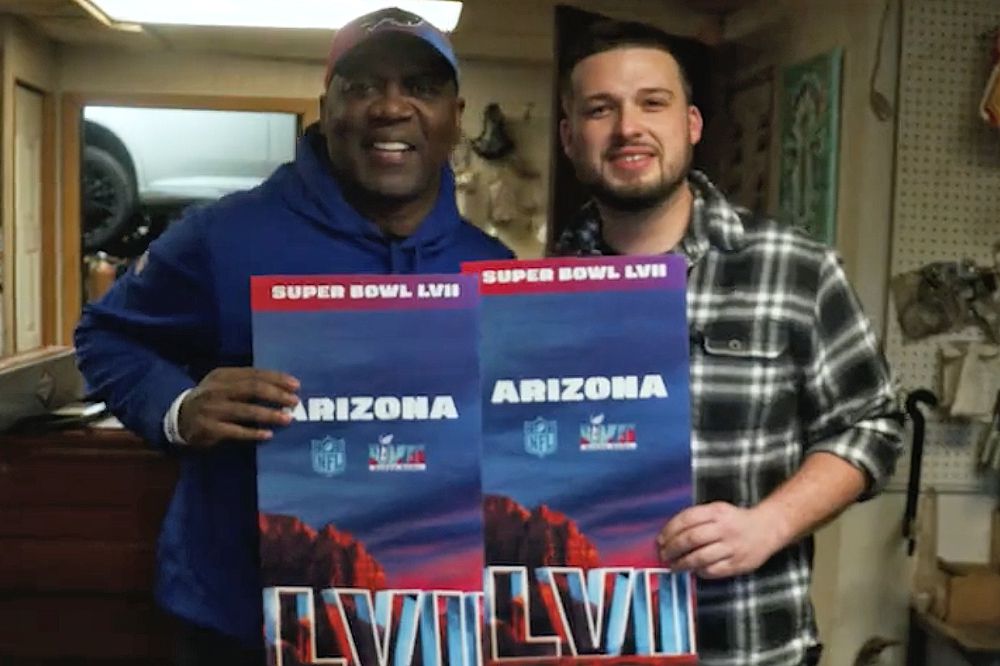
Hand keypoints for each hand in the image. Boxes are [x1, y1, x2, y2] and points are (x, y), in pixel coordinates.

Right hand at [177, 368, 299, 446]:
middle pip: (252, 388)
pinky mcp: (209, 428)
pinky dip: (253, 433)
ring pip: (246, 410)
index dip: (276, 378)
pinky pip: (235, 431)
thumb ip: (246, 383)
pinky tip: (268, 435)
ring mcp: (212, 409)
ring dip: (269, 414)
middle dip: (276, 394)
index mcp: (223, 375)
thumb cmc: (211, 399)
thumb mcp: (223, 385)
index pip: (254, 373)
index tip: (296, 385)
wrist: (179, 418)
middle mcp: (217, 390)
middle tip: (294, 401)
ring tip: (287, 419)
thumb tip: (282, 386)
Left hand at [655, 502, 786, 578]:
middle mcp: (724, 528)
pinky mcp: (738, 564)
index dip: (669, 531)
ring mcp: (732, 547)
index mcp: (716, 512)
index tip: (660, 540)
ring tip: (673, 566)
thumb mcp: (717, 510)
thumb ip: (696, 519)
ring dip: (682, 563)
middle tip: (663, 555)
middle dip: (672, 549)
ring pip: (700, 557)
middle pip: (691, 539)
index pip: (686, 519)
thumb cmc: (735, 520)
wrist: (767, 529)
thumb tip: (668, 535)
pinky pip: (713, 570)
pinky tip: (693, 570)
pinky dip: (699, 571)